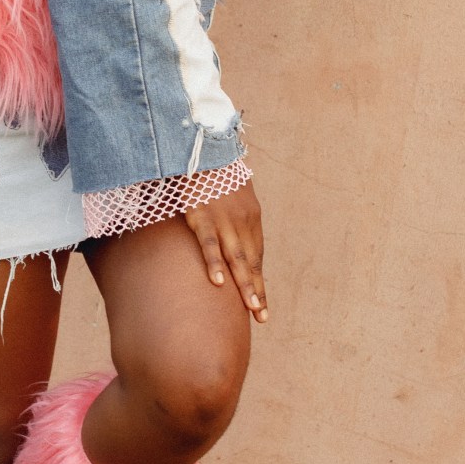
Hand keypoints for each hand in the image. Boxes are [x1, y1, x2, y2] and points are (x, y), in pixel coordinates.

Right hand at [184, 181, 266, 321]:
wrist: (206, 147)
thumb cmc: (216, 171)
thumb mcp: (234, 195)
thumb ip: (234, 218)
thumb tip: (229, 238)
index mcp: (250, 219)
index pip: (256, 257)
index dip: (258, 281)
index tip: (261, 304)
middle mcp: (242, 223)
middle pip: (251, 262)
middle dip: (257, 291)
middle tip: (262, 316)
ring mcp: (223, 221)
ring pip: (236, 258)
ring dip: (245, 285)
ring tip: (252, 308)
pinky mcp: (202, 216)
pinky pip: (209, 244)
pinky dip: (214, 263)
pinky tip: (218, 283)